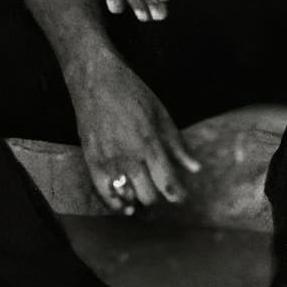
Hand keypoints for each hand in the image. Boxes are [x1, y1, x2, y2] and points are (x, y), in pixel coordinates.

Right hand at [67, 52, 200, 212]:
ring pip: (126, 196)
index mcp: (150, 144)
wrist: (96, 81)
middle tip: (162, 194)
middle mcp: (129, 156)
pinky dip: (114, 202)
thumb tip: (195, 168)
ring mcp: (108, 160)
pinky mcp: (91, 159)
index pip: (167, 181)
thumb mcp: (162, 116)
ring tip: (145, 201)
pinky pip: (102, 191)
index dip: (176, 195)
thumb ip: (178, 146)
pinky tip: (124, 206)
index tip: (182, 198)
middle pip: (147, 194)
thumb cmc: (133, 94)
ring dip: (137, 202)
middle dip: (158, 198)